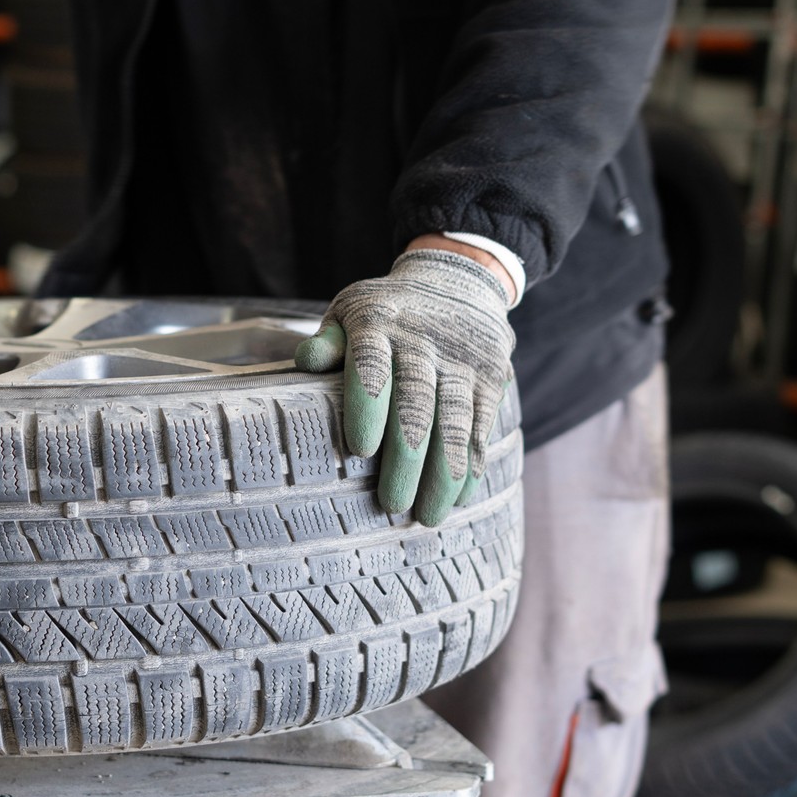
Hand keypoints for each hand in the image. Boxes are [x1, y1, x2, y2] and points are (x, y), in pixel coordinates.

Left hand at [295, 247, 515, 525]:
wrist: (457, 280)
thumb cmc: (386, 311)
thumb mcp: (350, 311)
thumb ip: (327, 341)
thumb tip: (306, 361)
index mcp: (377, 322)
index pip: (371, 365)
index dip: (367, 408)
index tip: (360, 450)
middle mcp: (423, 341)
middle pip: (417, 405)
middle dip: (406, 460)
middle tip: (392, 505)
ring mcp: (461, 361)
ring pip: (455, 422)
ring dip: (444, 474)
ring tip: (428, 516)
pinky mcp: (490, 377)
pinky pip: (482, 425)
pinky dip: (473, 464)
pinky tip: (461, 497)